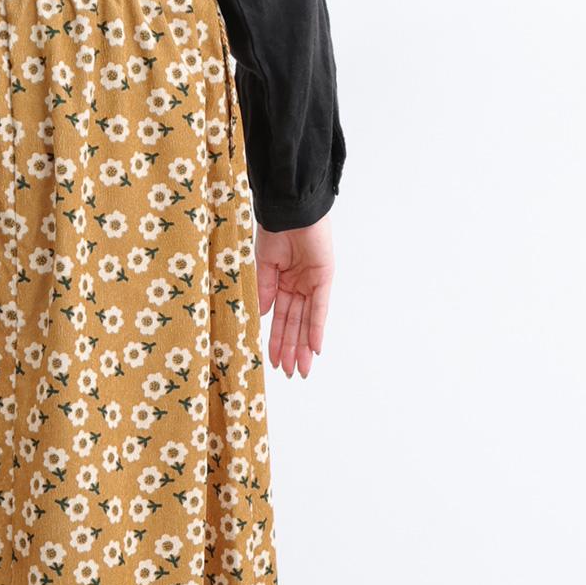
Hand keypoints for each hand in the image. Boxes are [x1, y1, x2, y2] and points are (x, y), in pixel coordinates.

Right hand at [255, 214, 334, 378]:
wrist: (288, 210)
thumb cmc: (274, 231)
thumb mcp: (263, 266)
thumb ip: (264, 292)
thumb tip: (262, 318)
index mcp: (282, 283)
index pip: (280, 319)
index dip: (276, 341)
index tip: (273, 362)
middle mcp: (299, 286)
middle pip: (295, 325)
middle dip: (292, 350)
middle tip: (291, 374)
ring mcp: (312, 283)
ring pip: (307, 322)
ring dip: (303, 346)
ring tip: (301, 369)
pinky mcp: (323, 278)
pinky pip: (319, 308)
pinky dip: (317, 328)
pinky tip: (315, 348)